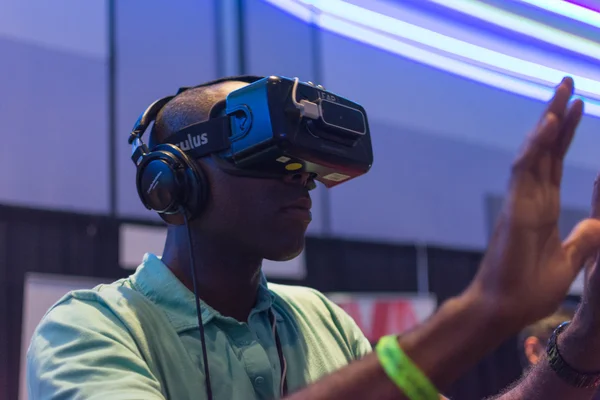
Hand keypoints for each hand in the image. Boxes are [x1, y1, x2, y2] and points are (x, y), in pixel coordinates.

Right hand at [465, 77, 599, 332]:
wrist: (504, 310)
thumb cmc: (528, 290)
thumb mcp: (569, 261)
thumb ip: (584, 239)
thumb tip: (599, 222)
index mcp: (543, 208)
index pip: (554, 162)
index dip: (565, 134)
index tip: (577, 107)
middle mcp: (531, 199)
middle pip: (545, 149)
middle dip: (556, 116)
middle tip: (566, 83)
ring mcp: (521, 202)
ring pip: (534, 153)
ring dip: (548, 121)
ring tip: (563, 91)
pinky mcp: (515, 211)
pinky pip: (524, 172)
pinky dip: (535, 147)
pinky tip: (548, 124)